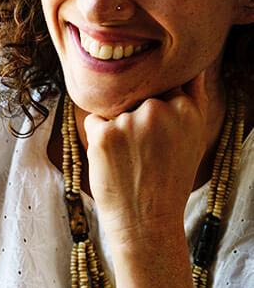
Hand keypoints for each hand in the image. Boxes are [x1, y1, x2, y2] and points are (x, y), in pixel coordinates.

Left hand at [82, 72, 214, 249]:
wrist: (146, 221)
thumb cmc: (168, 180)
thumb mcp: (193, 136)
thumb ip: (191, 98)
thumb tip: (189, 66)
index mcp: (187, 108)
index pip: (164, 84)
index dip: (155, 104)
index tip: (155, 130)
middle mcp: (161, 109)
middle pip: (136, 95)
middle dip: (134, 116)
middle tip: (142, 152)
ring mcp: (131, 121)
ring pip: (114, 108)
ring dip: (116, 127)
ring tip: (129, 159)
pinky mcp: (104, 134)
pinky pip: (94, 122)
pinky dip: (97, 138)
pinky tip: (113, 161)